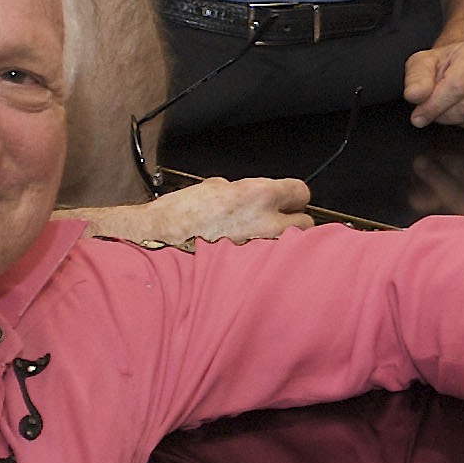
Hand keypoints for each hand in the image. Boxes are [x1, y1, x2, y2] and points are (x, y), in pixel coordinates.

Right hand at [66, 175, 312, 245]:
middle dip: (292, 224)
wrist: (157, 243)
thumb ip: (245, 192)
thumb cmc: (180, 215)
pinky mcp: (253, 274)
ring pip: (294, 250)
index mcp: (258, 195)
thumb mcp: (214, 188)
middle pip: (306, 224)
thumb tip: (256, 198)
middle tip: (273, 226)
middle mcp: (267, 224)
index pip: (302, 192)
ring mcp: (263, 252)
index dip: (293, 197)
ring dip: (284, 248)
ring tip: (263, 249)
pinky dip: (268, 268)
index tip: (286, 201)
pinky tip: (252, 266)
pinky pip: (274, 269)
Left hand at [404, 37, 463, 130]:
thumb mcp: (423, 64)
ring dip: (462, 122)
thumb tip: (415, 95)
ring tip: (453, 110)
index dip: (434, 106)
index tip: (419, 116)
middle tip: (436, 112)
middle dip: (446, 115)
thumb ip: (416, 78)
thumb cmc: (446, 65)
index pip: (457, 86)